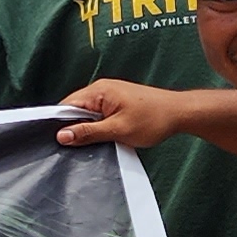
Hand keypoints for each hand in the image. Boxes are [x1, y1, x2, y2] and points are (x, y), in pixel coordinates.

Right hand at [53, 77, 187, 150]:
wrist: (180, 113)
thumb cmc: (154, 119)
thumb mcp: (117, 130)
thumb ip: (88, 132)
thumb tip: (62, 135)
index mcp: (99, 91)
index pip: (66, 106)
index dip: (59, 124)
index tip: (56, 141)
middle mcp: (102, 89)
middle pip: (75, 109)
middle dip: (74, 127)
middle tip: (75, 146)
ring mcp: (110, 94)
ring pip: (87, 113)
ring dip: (88, 128)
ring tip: (92, 142)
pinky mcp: (117, 102)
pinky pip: (98, 114)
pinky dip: (98, 126)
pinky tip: (104, 136)